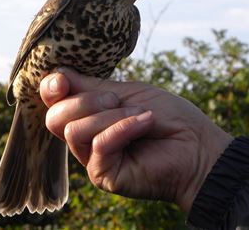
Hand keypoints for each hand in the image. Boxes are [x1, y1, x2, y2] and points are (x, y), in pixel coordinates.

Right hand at [39, 68, 232, 211]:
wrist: (197, 146)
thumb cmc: (167, 116)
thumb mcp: (127, 92)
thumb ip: (91, 87)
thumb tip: (58, 74)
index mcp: (88, 114)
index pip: (53, 102)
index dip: (51, 88)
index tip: (62, 80)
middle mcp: (86, 137)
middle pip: (55, 117)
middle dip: (86, 101)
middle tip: (115, 100)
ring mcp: (92, 157)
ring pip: (74, 130)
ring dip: (110, 116)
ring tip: (139, 116)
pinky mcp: (103, 175)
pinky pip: (97, 144)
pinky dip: (122, 128)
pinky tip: (143, 124)